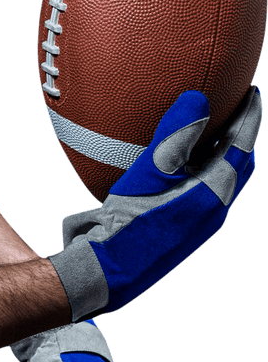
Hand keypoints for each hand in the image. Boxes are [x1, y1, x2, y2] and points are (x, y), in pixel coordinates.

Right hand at [48, 87, 259, 318]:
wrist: (108, 270)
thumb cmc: (128, 222)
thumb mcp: (149, 173)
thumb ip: (175, 135)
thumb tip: (200, 99)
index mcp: (214, 193)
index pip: (241, 146)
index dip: (249, 116)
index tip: (253, 90)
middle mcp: (213, 208)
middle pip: (239, 165)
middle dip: (242, 135)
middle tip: (237, 107)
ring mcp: (198, 221)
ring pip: (222, 180)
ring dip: (222, 153)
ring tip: (211, 131)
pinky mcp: (181, 227)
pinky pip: (201, 190)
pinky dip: (200, 169)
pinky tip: (177, 165)